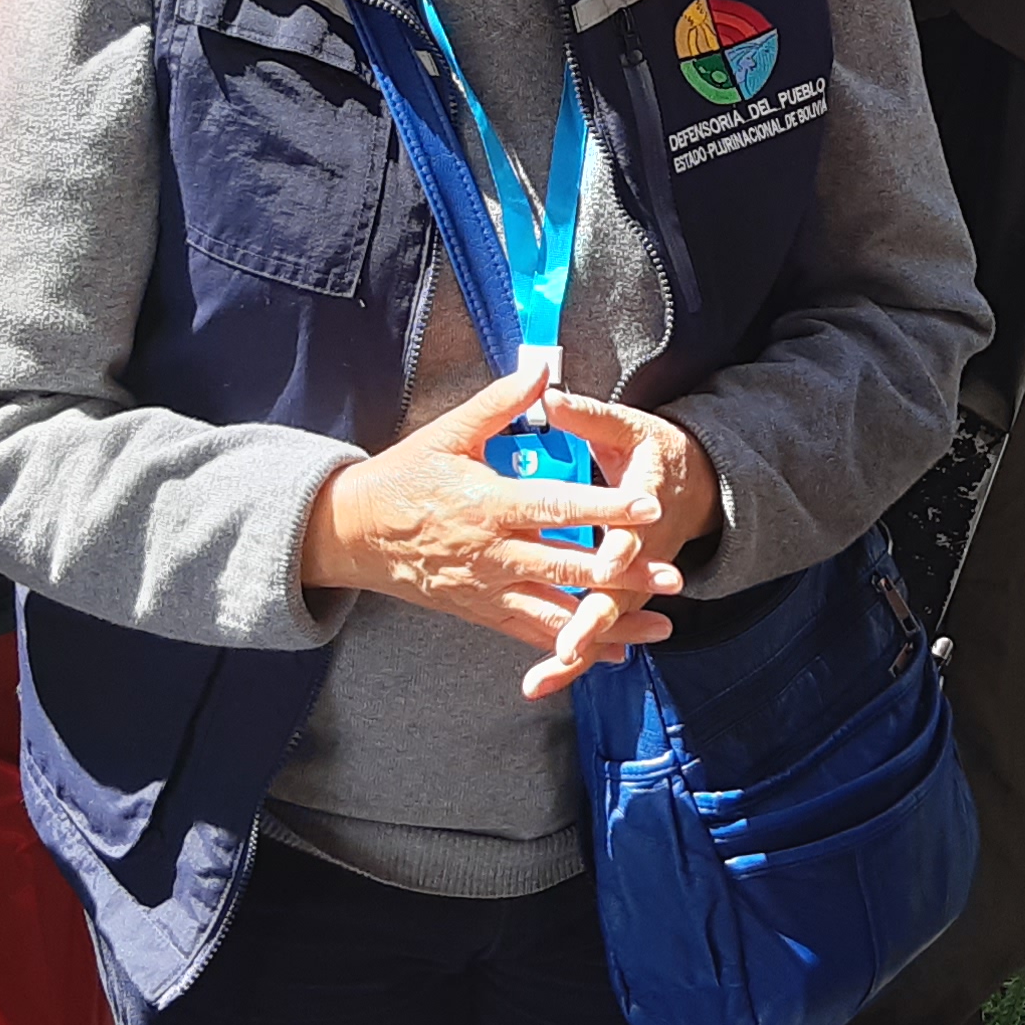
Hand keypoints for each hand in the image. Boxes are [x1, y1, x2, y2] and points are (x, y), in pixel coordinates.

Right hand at [301, 364, 687, 697]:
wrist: (351, 533)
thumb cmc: (402, 477)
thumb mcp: (447, 433)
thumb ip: (500, 404)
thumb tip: (542, 371)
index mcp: (489, 504)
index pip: (557, 506)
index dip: (606, 507)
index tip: (649, 505)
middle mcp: (493, 553)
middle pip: (568, 566)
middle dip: (623, 573)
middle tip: (673, 575)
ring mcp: (487, 589)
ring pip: (557, 612)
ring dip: (610, 621)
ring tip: (661, 627)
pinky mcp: (481, 612)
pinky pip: (532, 634)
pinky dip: (574, 644)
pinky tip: (615, 653)